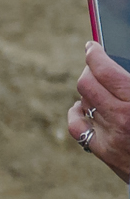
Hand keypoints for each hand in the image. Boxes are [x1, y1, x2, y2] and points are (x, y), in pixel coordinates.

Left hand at [74, 45, 129, 184]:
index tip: (92, 46)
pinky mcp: (103, 151)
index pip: (103, 70)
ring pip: (83, 102)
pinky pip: (76, 126)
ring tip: (101, 88)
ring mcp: (109, 136)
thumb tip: (122, 68)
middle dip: (89, 70)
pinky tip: (84, 108)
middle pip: (86, 84)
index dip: (94, 54)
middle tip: (96, 66)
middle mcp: (120, 117)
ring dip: (89, 91)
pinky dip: (78, 113)